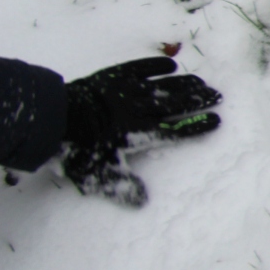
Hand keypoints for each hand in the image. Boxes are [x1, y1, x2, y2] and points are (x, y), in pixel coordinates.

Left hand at [62, 58, 221, 206]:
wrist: (51, 117)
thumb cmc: (75, 149)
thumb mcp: (97, 175)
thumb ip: (122, 188)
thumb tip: (143, 202)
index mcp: (137, 134)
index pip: (174, 130)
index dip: (196, 126)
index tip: (216, 120)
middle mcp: (138, 110)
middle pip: (175, 103)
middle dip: (198, 100)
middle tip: (218, 95)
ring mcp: (127, 91)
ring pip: (162, 86)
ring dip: (184, 83)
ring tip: (202, 82)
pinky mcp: (113, 76)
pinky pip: (139, 68)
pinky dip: (154, 66)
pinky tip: (170, 66)